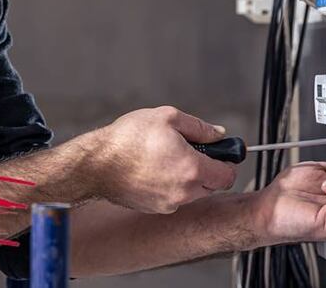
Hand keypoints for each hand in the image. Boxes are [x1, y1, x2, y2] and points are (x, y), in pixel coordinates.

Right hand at [84, 106, 236, 213]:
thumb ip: (199, 127)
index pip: (228, 175)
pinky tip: (153, 169)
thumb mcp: (167, 117)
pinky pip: (173, 198)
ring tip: (166, 158)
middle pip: (212, 185)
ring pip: (192, 193)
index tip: (219, 152)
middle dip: (207, 169)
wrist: (96, 164)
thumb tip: (218, 133)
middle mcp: (184, 192)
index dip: (227, 161)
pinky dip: (170, 186)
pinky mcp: (155, 208)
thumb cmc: (128, 139)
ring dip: (188, 178)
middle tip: (189, 150)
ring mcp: (169, 203)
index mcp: (192, 169)